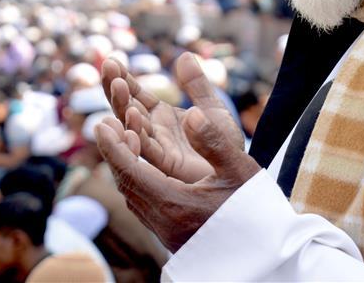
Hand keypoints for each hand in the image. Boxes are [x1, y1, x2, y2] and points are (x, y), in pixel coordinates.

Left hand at [95, 98, 259, 251]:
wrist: (264, 251)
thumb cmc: (254, 209)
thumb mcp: (239, 169)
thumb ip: (213, 141)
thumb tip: (191, 113)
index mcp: (173, 204)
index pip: (132, 172)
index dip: (113, 147)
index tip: (100, 125)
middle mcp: (162, 221)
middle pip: (127, 184)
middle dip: (114, 153)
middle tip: (105, 126)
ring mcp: (165, 231)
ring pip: (133, 196)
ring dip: (124, 167)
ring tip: (120, 144)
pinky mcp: (172, 235)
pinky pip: (144, 204)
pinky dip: (137, 181)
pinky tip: (143, 171)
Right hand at [101, 54, 242, 182]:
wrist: (239, 170)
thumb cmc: (224, 142)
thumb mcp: (212, 107)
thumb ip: (197, 84)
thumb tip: (185, 54)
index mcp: (162, 117)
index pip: (137, 96)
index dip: (124, 79)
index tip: (112, 61)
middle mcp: (154, 132)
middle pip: (127, 109)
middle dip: (116, 90)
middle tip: (108, 67)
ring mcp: (158, 148)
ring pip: (132, 127)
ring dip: (123, 107)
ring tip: (118, 86)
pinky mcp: (167, 165)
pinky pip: (148, 149)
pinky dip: (138, 133)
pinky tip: (132, 115)